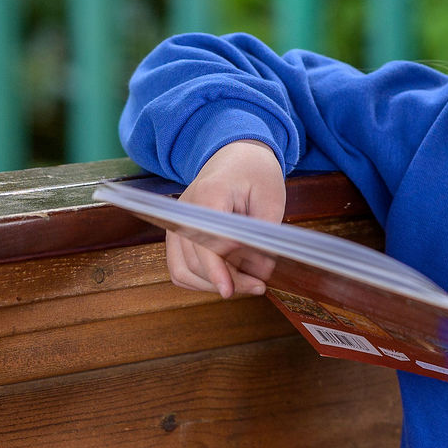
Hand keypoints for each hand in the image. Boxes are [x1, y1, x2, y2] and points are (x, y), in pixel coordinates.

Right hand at [167, 139, 285, 297]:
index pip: (206, 242)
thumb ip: (264, 234)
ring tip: (247, 284)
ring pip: (183, 270)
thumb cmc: (255, 174)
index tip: (229, 290)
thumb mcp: (271, 198)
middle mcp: (184, 213)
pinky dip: (200, 280)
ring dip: (213, 285)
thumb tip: (260, 270)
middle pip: (195, 261)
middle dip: (226, 281)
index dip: (217, 270)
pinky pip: (180, 268)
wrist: (237, 158)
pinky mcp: (178, 235)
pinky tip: (227, 280)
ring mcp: (176, 225)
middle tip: (258, 286)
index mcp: (208, 196)